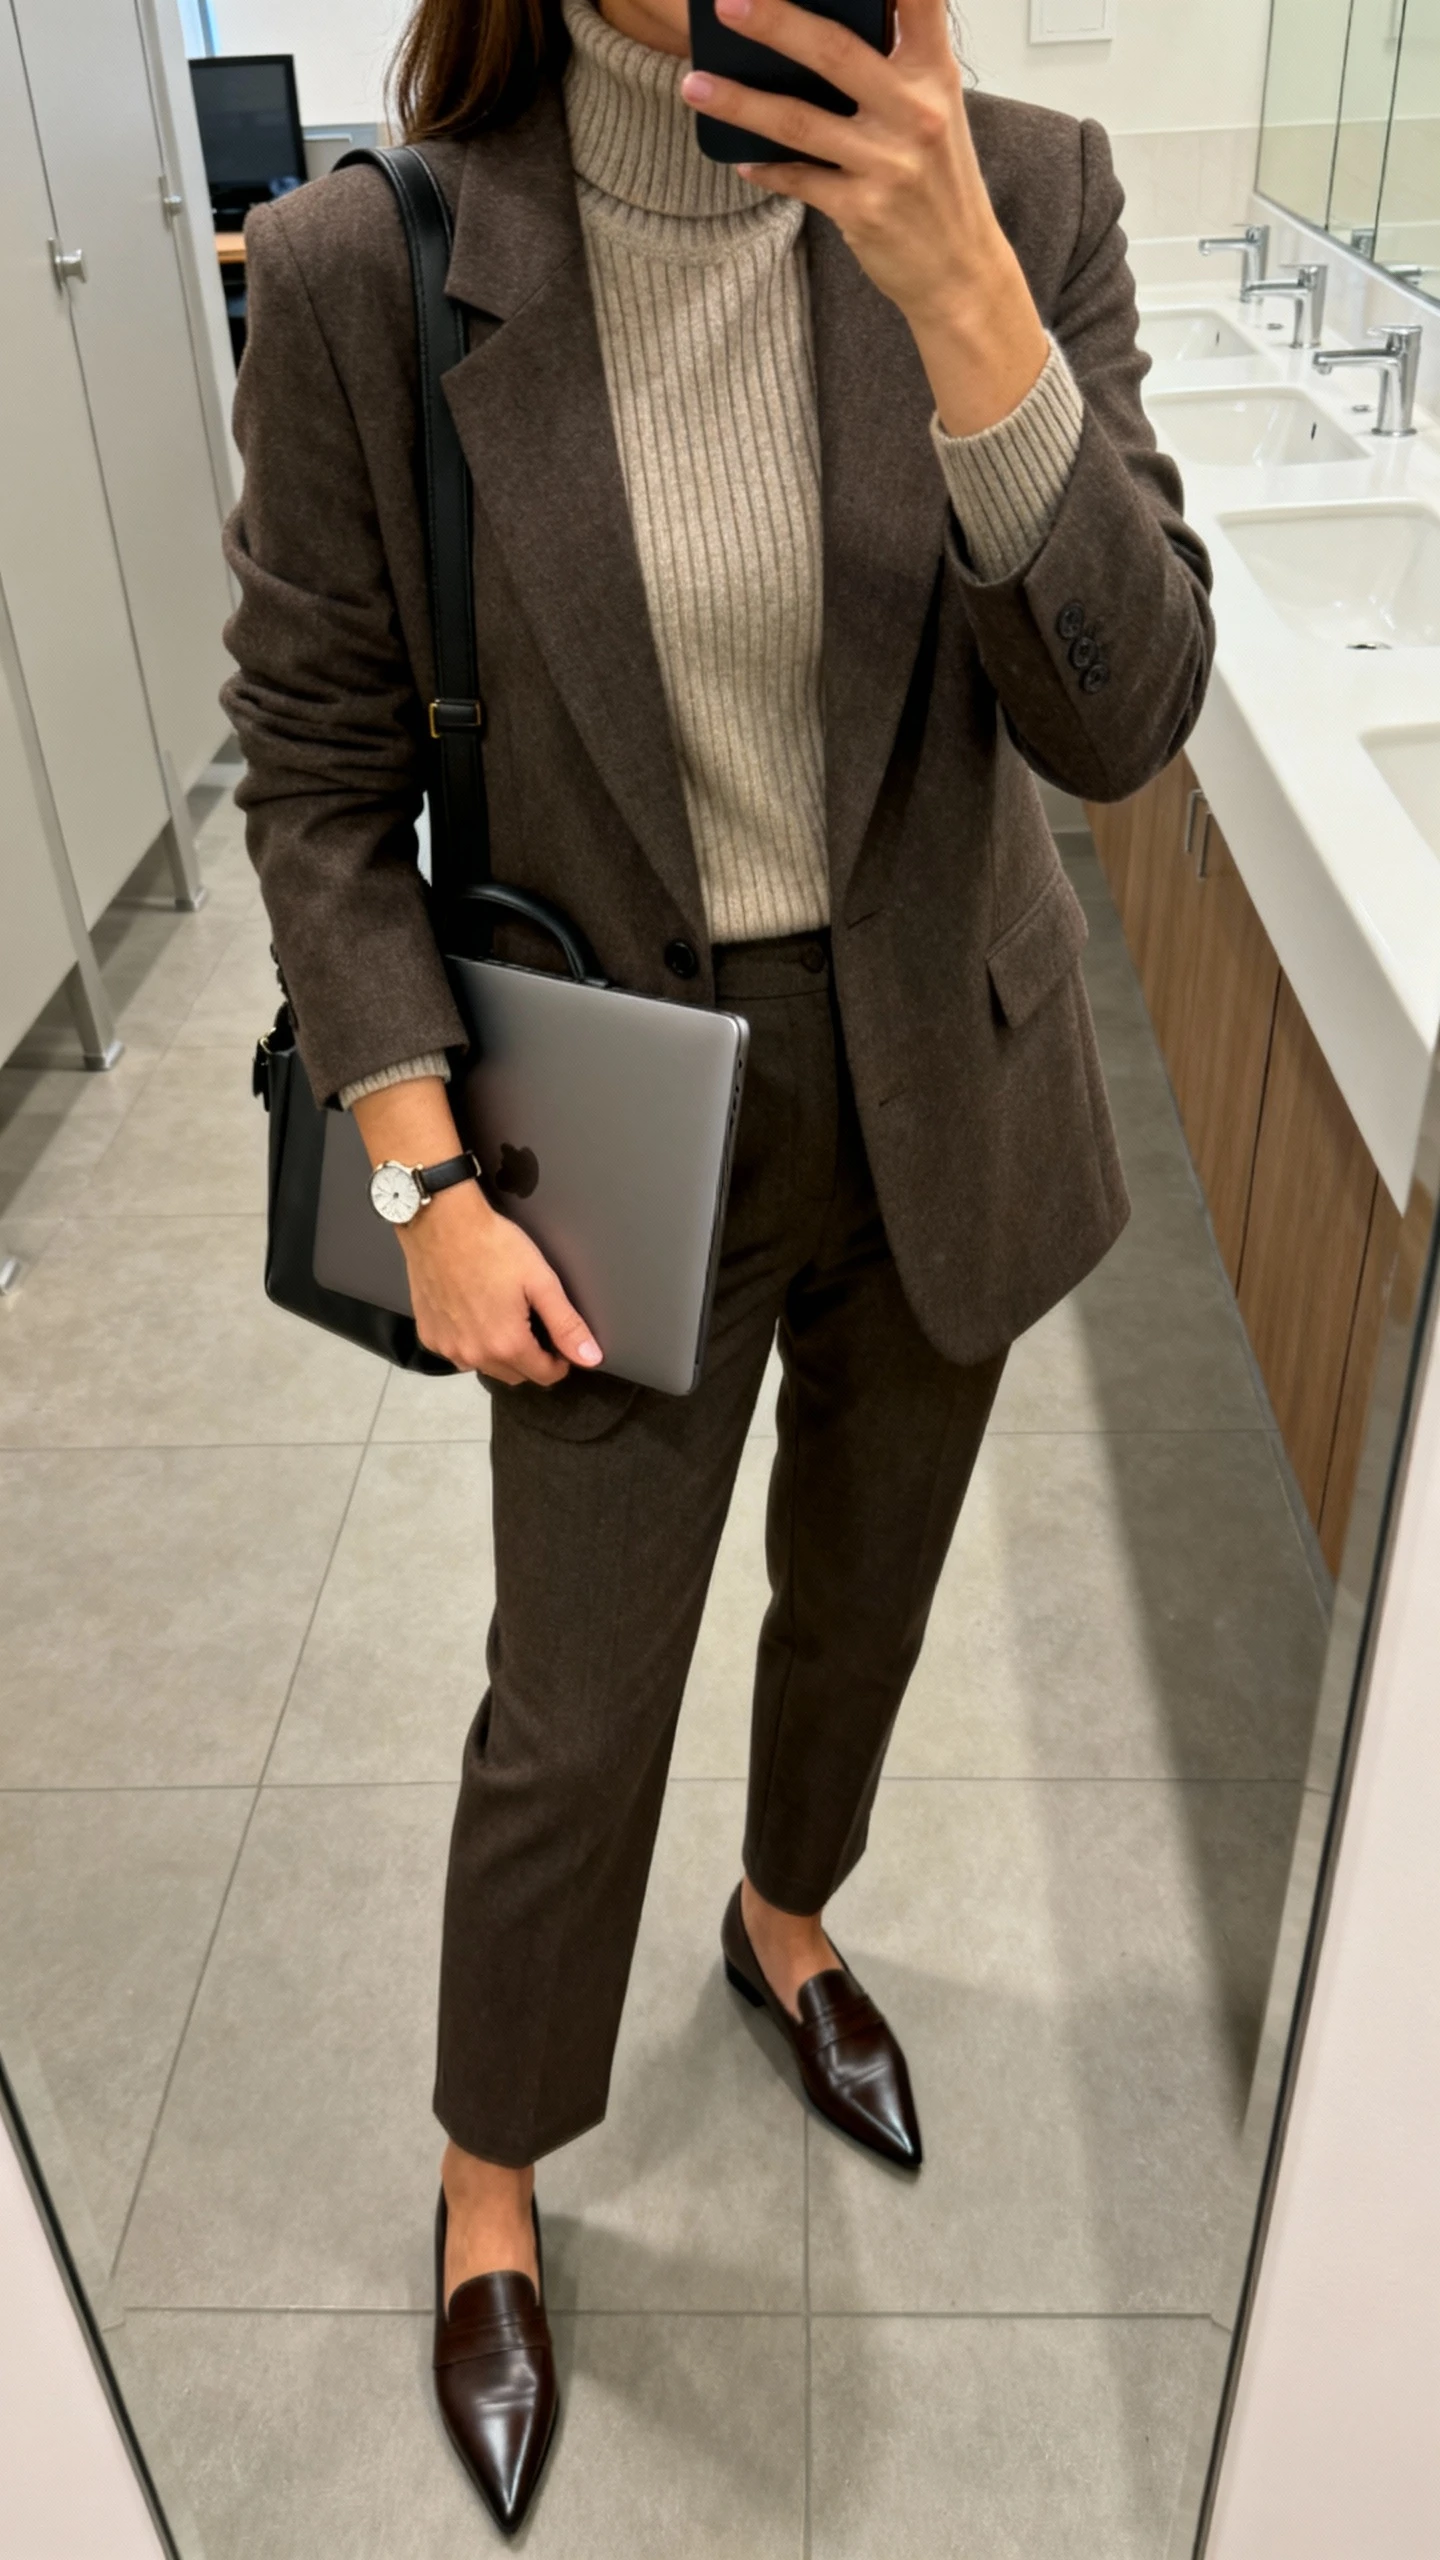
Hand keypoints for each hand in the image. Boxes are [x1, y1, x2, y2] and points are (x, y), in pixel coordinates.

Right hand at [349, 1072, 600, 1386]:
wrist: (440, 1223)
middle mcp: (474, 1356)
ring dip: (500, 1354)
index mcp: (507, 1345)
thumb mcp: (540, 1282)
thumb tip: (591, 1359)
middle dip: (531, 1359)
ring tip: (505, 1318)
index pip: (545, 1375)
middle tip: (534, 1324)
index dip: (560, 1361)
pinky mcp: (428, 1335)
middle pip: (515, 1375)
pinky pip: (457, 1353)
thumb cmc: (494, 1246)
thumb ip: (566, 1325)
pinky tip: (474, 1314)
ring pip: (485, 1367)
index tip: (560, 1340)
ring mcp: (446, 1348)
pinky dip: (471, 1343)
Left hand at [680, 0, 1049, 434]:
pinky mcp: (863, 209)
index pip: (919, 1)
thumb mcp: (934, 109)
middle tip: (725, 4)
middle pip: (835, 52)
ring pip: (800, 121)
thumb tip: (820, 24)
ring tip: (694, 85)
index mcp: (935, 73)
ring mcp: (888, 163)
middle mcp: (915, 112)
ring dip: (740, 102)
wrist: (960, 271)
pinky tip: (739, 157)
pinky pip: (799, 179)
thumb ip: (893, 64)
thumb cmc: (940, 182)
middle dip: (775, 22)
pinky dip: (765, 167)